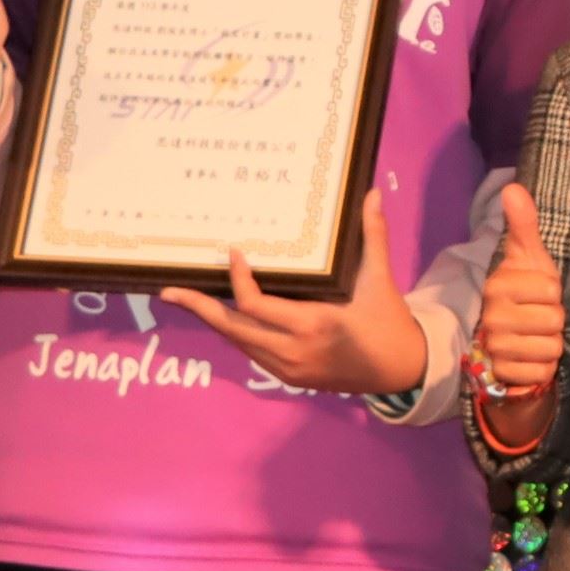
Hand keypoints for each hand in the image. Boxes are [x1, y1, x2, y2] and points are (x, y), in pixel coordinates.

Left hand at [161, 189, 431, 396]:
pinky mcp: (288, 377)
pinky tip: (226, 317)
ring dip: (214, 320)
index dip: (237, 280)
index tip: (233, 253)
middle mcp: (292, 351)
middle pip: (231, 329)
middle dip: (198, 309)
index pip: (255, 305)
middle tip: (168, 291)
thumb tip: (371, 193)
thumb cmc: (389, 322)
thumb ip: (373, 236)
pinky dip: (236, 332)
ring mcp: (287, 368)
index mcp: (313, 325)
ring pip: (237, 342)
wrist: (401, 372)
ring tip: (188, 300)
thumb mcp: (380, 280)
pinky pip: (251, 352)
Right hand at [471, 184, 567, 442]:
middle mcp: (492, 317)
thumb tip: (513, 187)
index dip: (553, 293)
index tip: (539, 294)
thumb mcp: (530, 258)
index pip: (551, 289)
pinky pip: (543, 372)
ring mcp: (495, 348)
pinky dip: (543, 368)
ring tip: (535, 338)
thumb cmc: (526, 295)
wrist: (512, 339)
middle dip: (554, 320)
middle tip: (538, 318)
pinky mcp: (504, 374)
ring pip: (551, 347)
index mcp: (498, 286)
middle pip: (555, 320)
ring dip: (551, 345)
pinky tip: (530, 359)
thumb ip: (523, 224)